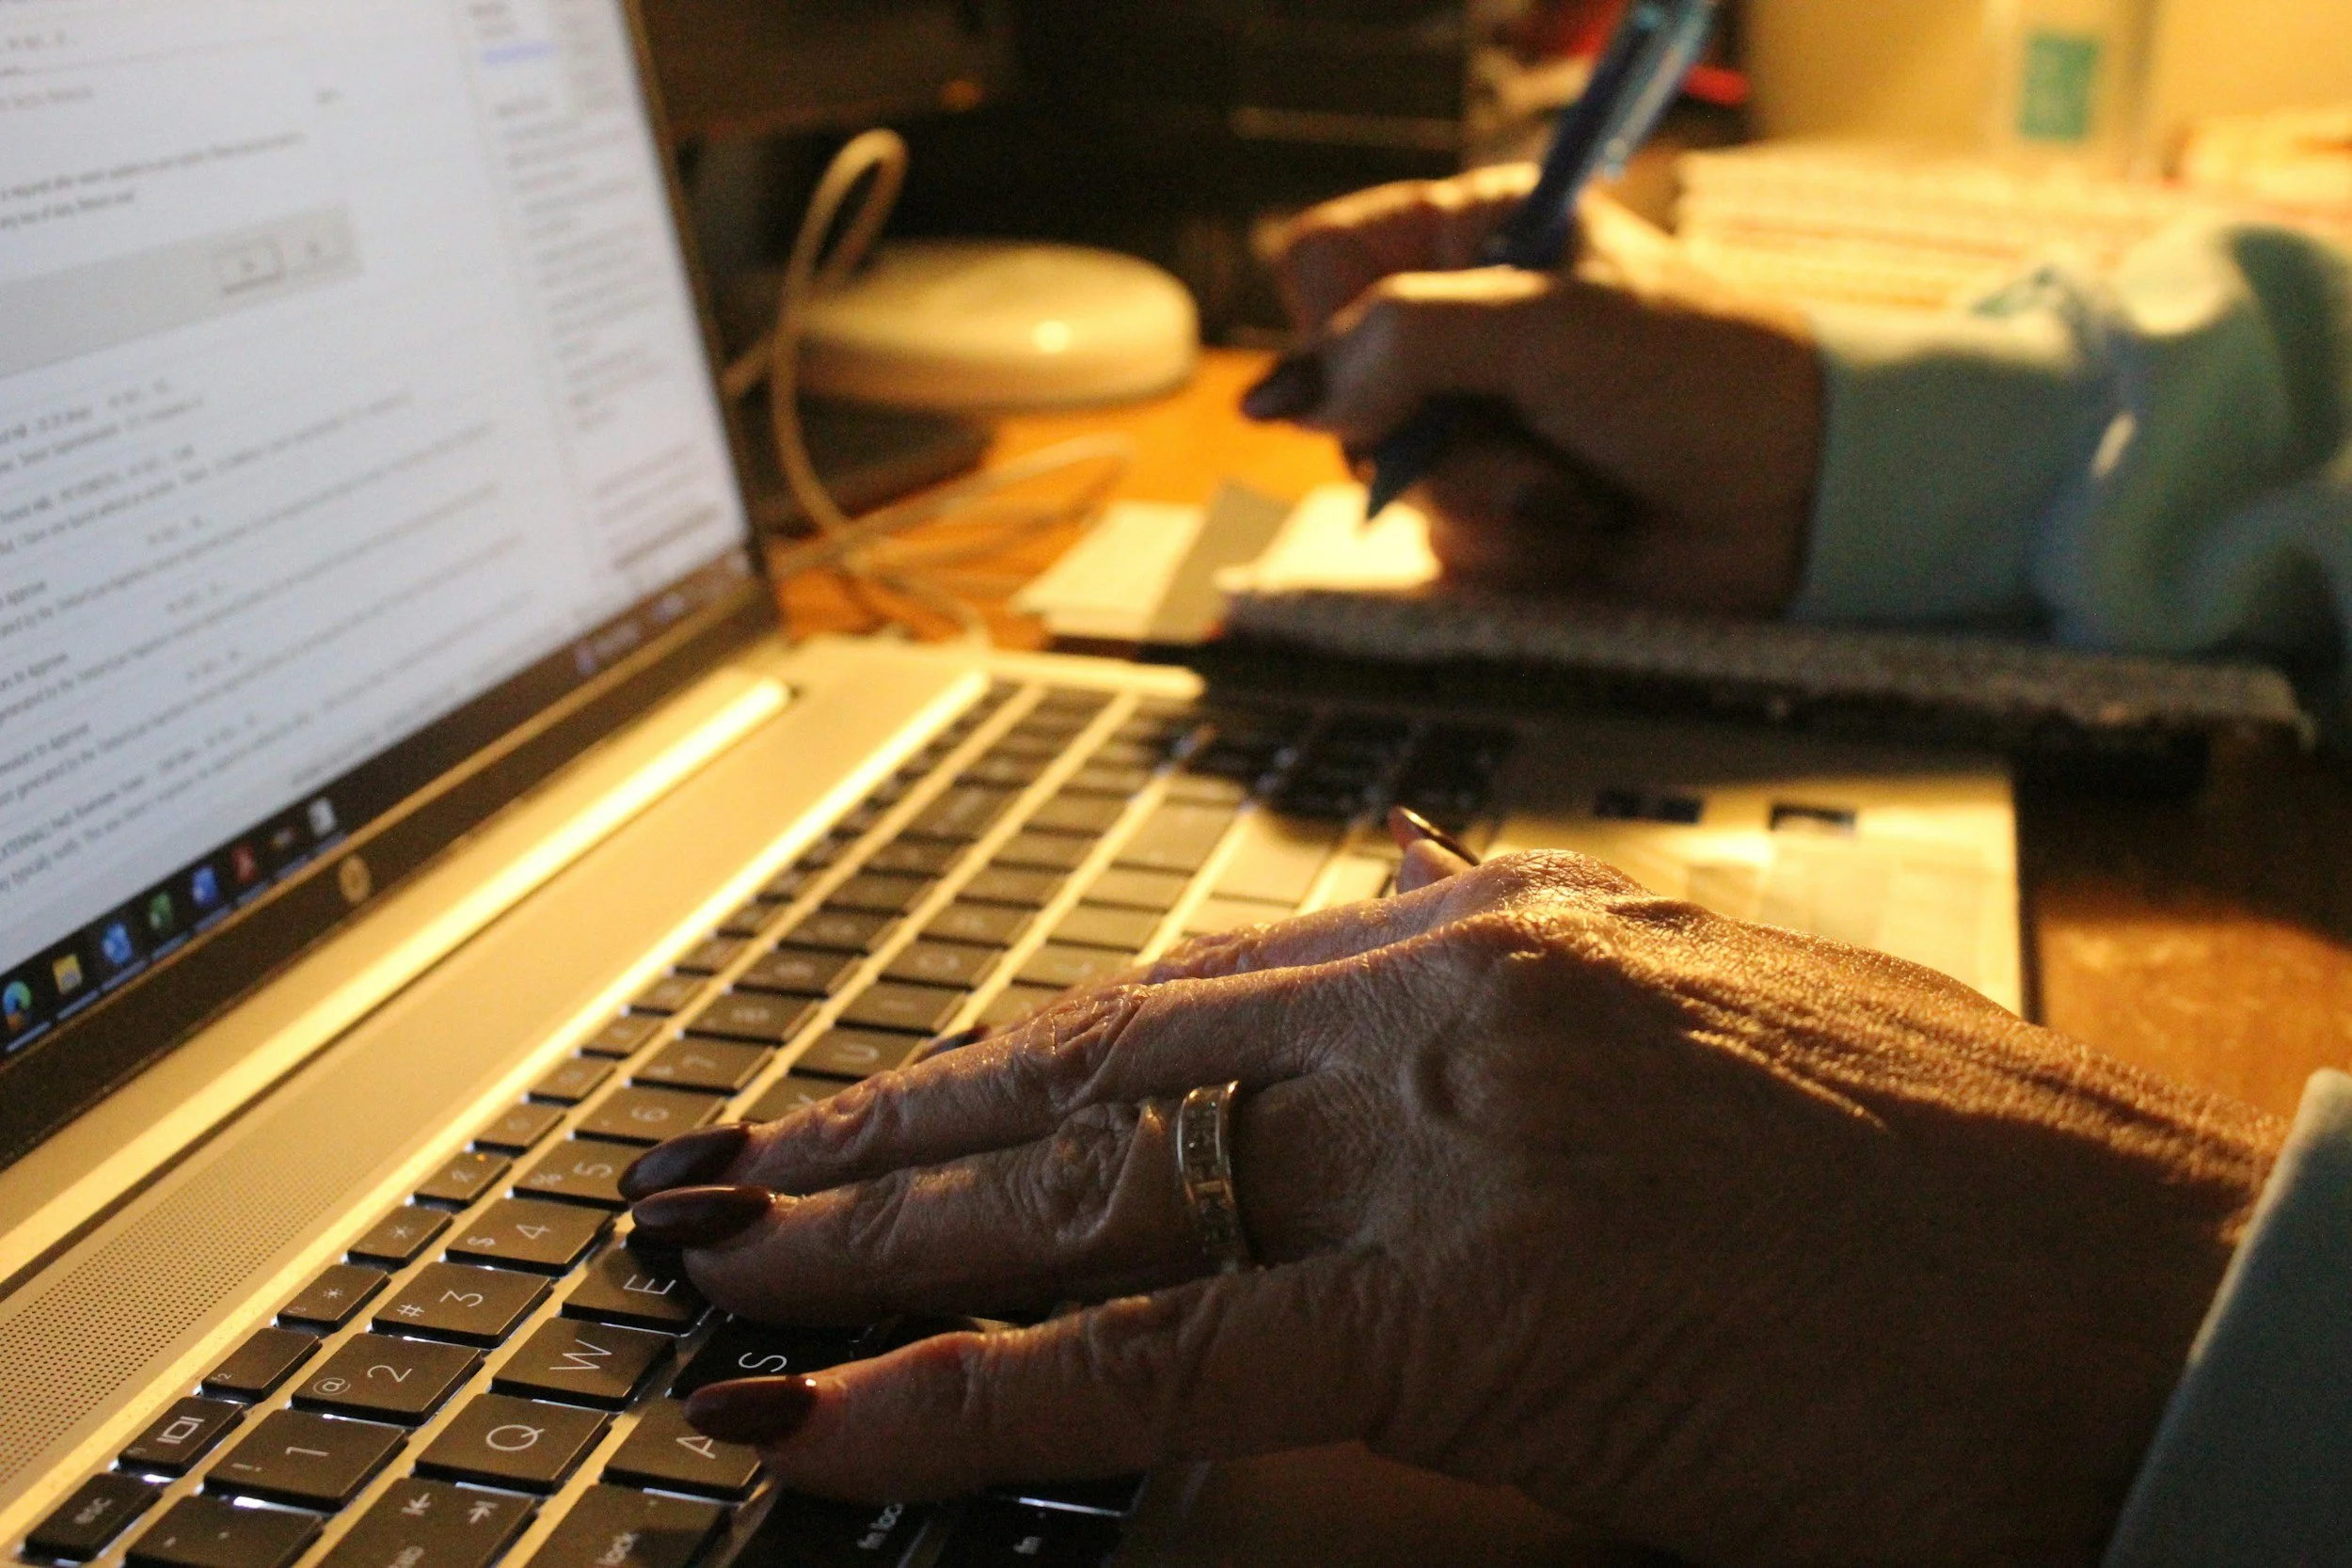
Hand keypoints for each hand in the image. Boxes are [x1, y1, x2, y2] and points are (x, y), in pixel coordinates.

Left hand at [624, 845, 2280, 1565]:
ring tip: (715, 1276)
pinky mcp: (1491, 1303)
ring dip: (880, 1243)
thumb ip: (1521, 971)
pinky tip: (835, 1422)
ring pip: (1096, 1187)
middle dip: (888, 1134)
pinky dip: (983, 1390)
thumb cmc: (1959, 1196)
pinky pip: (1174, 1352)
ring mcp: (1468, 1133)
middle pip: (1101, 1068)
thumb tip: (1378, 894)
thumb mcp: (1711, 1020)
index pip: (1186, 987)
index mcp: (1515, 925)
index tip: (882, 1100)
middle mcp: (1465, 991)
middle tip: (717, 1173)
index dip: (1008, 1054)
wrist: (2165, 1293)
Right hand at [1245, 169, 1823, 615]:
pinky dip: (1518, 544)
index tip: (1397, 358)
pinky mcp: (1495, 514)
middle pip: (1339, 388)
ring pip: (1387, 478)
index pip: (1322, 261)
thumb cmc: (1705, 377)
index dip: (1336, 320)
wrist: (1808, 500)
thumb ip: (1406, 344)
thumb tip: (1281, 396)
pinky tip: (1588, 526)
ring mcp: (1473, 426)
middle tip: (1523, 425)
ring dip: (1490, 493)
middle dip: (1432, 431)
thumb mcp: (1550, 328)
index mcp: (1474, 237)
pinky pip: (1444, 544)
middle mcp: (1461, 328)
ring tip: (1580, 484)